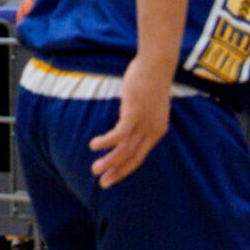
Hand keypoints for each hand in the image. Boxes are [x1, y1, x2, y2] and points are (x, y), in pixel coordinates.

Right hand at [90, 56, 172, 186]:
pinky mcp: (134, 115)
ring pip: (125, 151)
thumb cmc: (149, 81)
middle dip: (116, 172)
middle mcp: (152, 131)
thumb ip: (138, 118)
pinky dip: (105, 143)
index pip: (140, 157)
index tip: (112, 177)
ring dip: (109, 162)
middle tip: (103, 183)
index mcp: (157, 131)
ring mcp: (144, 124)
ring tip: (95, 169)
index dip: (125, 169)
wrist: (156, 65)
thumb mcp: (147, 104)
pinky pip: (118, 135)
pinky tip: (93, 145)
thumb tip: (125, 124)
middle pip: (133, 159)